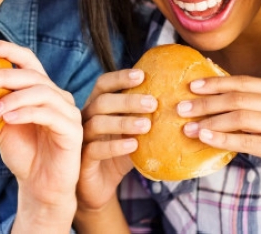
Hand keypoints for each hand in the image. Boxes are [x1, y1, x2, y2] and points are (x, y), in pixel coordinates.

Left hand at [0, 41, 82, 229]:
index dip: (8, 50)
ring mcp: (68, 111)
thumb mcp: (2, 124)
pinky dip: (26, 113)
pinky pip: (49, 114)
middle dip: (3, 74)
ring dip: (12, 97)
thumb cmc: (23, 153)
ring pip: (41, 91)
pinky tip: (8, 118)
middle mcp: (58, 95)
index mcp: (42, 89)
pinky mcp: (73, 129)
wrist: (40, 186)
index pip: (28, 60)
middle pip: (32, 74)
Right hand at [77, 69, 156, 212]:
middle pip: (102, 101)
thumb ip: (146, 117)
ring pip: (97, 123)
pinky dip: (115, 146)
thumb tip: (179, 102)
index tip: (142, 75)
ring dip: (124, 122)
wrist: (102, 185)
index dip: (120, 77)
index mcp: (97, 106)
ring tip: (147, 125)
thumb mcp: (134, 132)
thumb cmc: (120, 152)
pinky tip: (133, 146)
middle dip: (128, 100)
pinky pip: (95, 149)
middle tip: (153, 103)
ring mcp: (82, 138)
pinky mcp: (83, 159)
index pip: (103, 84)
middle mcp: (86, 118)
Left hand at [178, 75, 260, 203]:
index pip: (244, 82)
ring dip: (209, 121)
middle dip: (205, 101)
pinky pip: (247, 141)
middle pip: (237, 97)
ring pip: (239, 117)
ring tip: (188, 126)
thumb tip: (226, 99)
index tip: (192, 85)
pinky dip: (222, 138)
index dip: (216, 82)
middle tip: (181, 106)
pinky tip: (206, 138)